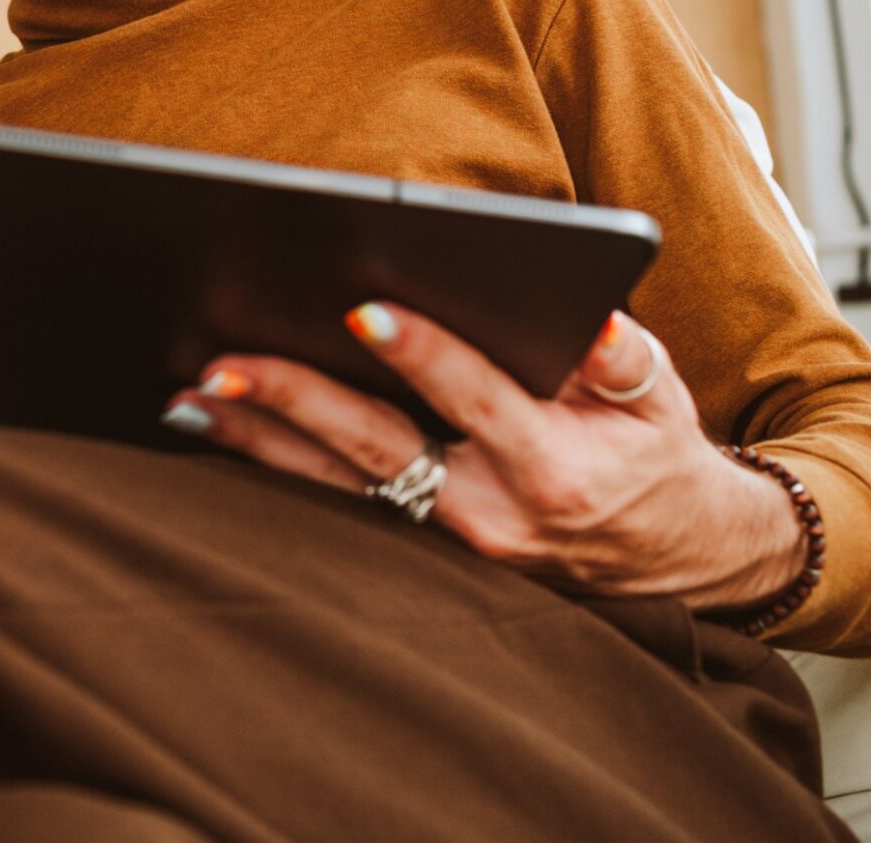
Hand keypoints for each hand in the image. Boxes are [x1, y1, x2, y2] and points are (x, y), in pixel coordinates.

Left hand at [166, 306, 804, 609]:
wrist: (679, 560)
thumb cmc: (654, 455)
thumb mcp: (658, 397)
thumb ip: (620, 356)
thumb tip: (589, 314)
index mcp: (553, 465)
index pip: (475, 398)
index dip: (421, 353)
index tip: (364, 310)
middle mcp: (492, 514)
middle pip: (376, 449)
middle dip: (296, 401)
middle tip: (225, 363)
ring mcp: (451, 546)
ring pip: (338, 489)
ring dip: (260, 443)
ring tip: (190, 398)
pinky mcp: (426, 559)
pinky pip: (340, 513)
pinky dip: (278, 473)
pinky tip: (219, 437)